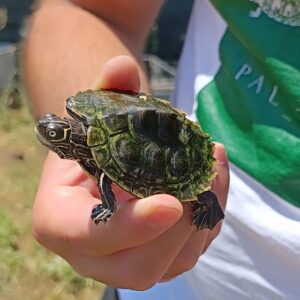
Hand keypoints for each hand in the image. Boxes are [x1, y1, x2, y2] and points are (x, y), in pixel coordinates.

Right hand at [32, 55, 228, 289]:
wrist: (98, 162)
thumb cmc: (89, 140)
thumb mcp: (91, 116)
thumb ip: (104, 92)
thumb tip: (122, 66)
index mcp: (62, 222)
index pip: (91, 237)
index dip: (131, 226)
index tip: (170, 201)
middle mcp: (94, 254)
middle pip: (141, 267)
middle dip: (178, 229)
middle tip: (199, 178)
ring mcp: (128, 259)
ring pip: (175, 263)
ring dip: (204, 216)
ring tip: (214, 164)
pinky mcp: (158, 255)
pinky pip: (192, 249)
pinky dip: (211, 215)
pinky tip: (214, 175)